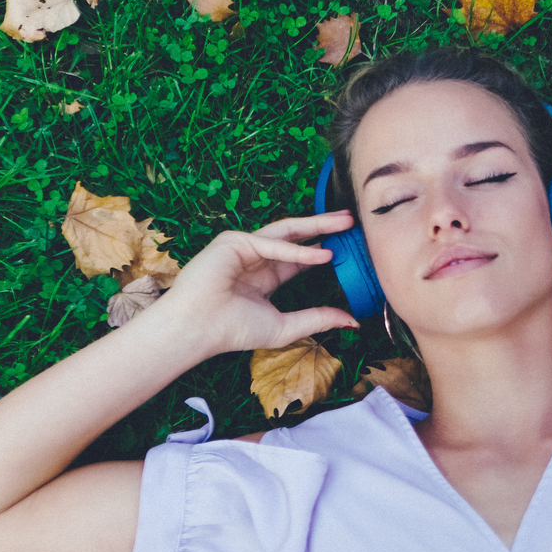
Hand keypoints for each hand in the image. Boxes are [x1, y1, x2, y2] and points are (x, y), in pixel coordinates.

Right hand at [149, 211, 361, 356]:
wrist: (198, 329)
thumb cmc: (233, 330)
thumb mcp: (286, 326)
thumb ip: (317, 319)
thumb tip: (352, 322)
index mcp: (266, 277)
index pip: (301, 259)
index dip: (324, 250)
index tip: (351, 246)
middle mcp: (256, 258)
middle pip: (297, 238)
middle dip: (325, 227)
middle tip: (353, 221)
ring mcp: (244, 247)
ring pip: (287, 232)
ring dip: (317, 225)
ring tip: (345, 221)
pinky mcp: (233, 242)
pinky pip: (271, 243)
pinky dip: (297, 249)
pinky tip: (322, 254)